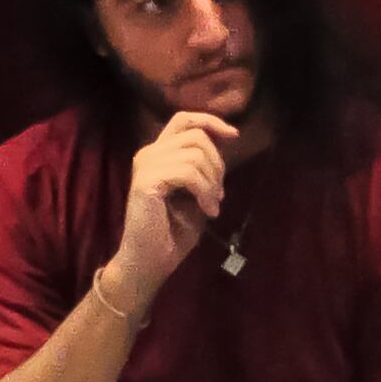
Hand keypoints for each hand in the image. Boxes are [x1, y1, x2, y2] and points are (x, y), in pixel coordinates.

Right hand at [114, 109, 236, 305]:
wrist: (151, 262)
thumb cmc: (172, 232)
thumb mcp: (196, 192)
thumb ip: (203, 166)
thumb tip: (223, 143)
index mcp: (158, 153)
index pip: (184, 119)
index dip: (211, 121)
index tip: (234, 135)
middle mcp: (148, 153)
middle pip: (196, 136)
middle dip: (217, 164)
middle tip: (219, 195)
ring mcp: (145, 165)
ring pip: (195, 153)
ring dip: (212, 181)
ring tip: (212, 206)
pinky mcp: (146, 181)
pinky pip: (188, 172)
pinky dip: (205, 191)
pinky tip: (208, 212)